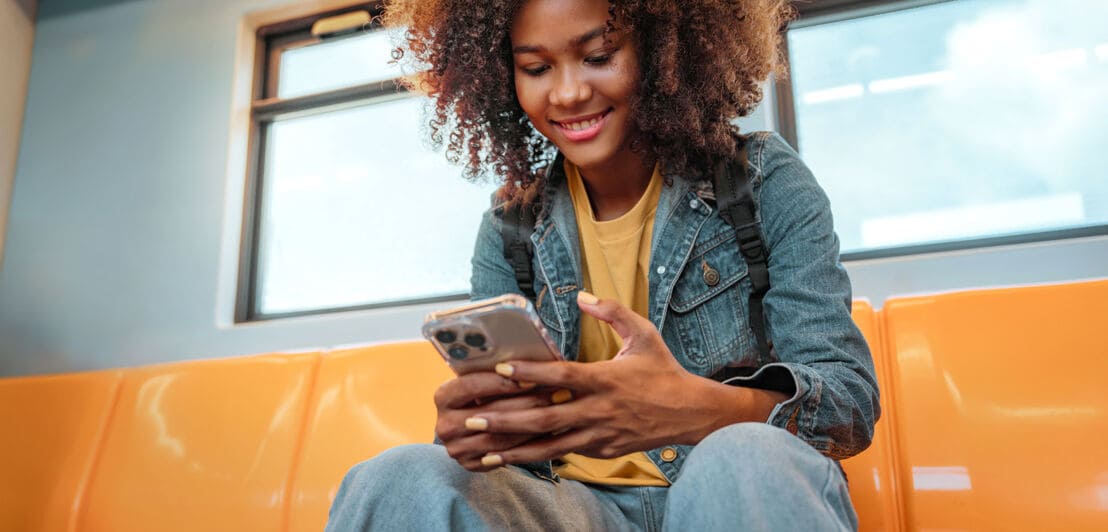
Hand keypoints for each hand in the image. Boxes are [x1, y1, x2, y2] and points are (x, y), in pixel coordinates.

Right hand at [433, 370, 559, 470]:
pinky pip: (503, 457)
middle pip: (489, 414)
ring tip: (558, 412)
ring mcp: (455, 448)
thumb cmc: (483, 392)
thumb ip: (497, 373)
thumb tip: (530, 358)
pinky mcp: (469, 465)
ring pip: (500, 438)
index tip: (532, 378)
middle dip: (526, 403)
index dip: (503, 382)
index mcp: (443, 396)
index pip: (471, 386)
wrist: (468, 426)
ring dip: (532, 425)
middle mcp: (444, 425)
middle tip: (557, 394)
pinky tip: (548, 433)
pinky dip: (527, 445)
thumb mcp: (482, 379)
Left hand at [458, 291, 783, 469]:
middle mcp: (599, 409)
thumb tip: (582, 295)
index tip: (502, 368)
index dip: (531, 372)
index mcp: (606, 379)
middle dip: (508, 420)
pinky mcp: (602, 450)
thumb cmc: (664, 371)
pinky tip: (512, 456)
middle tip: (475, 419)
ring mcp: (600, 434)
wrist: (691, 413)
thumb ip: (612, 311)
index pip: (562, 375)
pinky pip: (565, 453)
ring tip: (483, 448)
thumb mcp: (644, 334)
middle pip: (547, 417)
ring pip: (551, 444)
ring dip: (516, 447)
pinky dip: (538, 456)